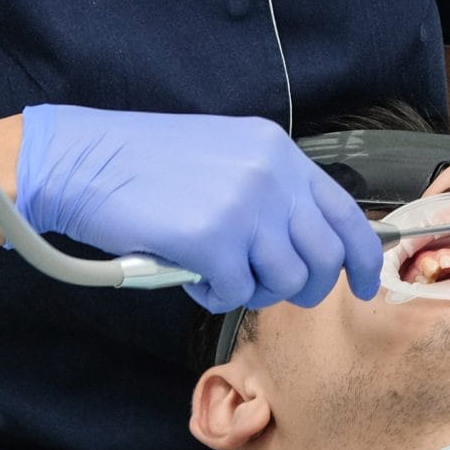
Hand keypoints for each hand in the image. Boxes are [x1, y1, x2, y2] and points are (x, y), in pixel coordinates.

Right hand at [14, 105, 382, 313]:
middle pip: (322, 258)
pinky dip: (215, 296)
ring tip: (217, 273)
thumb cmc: (145, 165)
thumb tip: (300, 245)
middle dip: (304, 287)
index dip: (362, 258)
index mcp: (279, 153)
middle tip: (268, 288)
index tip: (365, 285)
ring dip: (252, 291)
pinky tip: (191, 275)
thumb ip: (269, 192)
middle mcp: (271, 176)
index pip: (345, 214)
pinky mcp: (211, 240)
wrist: (84, 160)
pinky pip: (237, 294)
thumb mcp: (226, 157)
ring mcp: (244, 207)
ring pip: (283, 281)